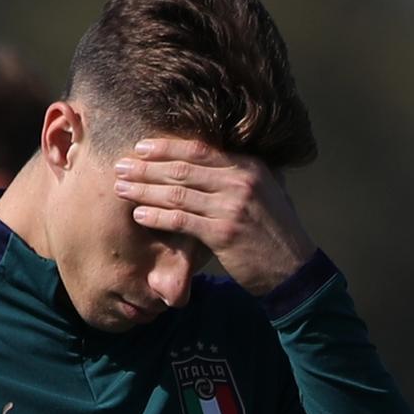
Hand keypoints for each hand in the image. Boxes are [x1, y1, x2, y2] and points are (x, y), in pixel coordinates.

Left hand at [111, 138, 312, 295]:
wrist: (294, 266)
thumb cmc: (275, 231)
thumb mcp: (266, 192)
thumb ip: (241, 176)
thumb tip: (210, 163)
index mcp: (249, 166)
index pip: (200, 149)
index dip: (167, 147)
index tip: (141, 147)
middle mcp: (241, 181)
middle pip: (183, 169)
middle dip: (147, 167)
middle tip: (120, 166)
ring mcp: (232, 207)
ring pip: (177, 193)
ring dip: (144, 190)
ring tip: (121, 188)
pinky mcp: (224, 233)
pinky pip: (181, 221)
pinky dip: (156, 217)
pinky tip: (138, 215)